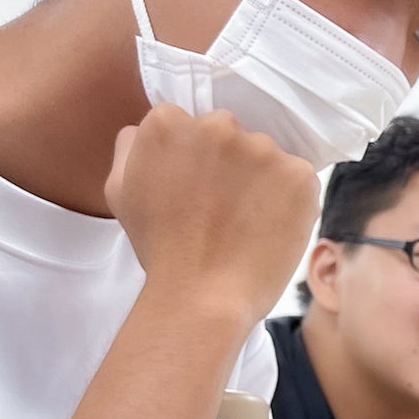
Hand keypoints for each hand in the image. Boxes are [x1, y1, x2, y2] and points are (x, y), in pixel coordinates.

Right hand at [106, 105, 320, 326]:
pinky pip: (298, 177)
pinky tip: (272, 225)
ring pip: (265, 154)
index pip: (188, 123)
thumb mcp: (120, 190)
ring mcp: (262, 149)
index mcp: (168, 124)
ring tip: (247, 221)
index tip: (195, 187)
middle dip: (228, 163)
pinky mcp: (298, 173)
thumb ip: (133, 146)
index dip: (194, 158)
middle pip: (229, 133)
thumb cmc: (160, 249)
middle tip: (222, 207)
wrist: (203, 296)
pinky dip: (291, 199)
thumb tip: (153, 126)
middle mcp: (217, 126)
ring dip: (261, 180)